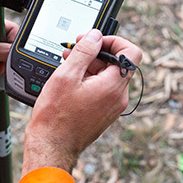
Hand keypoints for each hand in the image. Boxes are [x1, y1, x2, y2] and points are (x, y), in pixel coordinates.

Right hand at [21, 29, 142, 175]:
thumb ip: (84, 52)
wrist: (51, 146)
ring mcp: (112, 107)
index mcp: (113, 86)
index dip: (114, 41)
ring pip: (108, 76)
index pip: (131, 53)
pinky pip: (103, 89)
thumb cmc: (55, 117)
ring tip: (68, 64)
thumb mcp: (67, 76)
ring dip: (90, 66)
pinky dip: (90, 80)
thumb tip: (95, 36)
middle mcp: (118, 97)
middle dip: (96, 52)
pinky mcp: (104, 113)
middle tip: (74, 50)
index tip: (94, 41)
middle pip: (118, 63)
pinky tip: (71, 81)